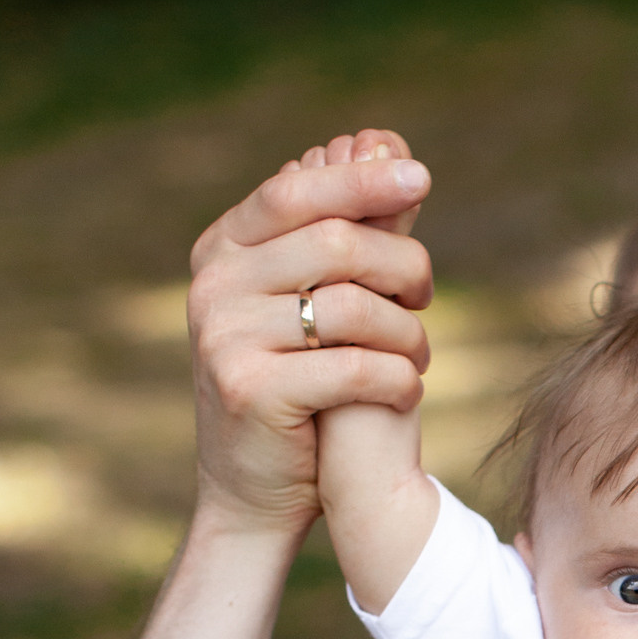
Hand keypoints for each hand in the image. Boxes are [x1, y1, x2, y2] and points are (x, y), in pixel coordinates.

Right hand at [187, 127, 433, 538]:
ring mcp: (224, 338)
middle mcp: (212, 286)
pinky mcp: (250, 391)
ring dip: (408, 333)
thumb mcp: (314, 303)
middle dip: (402, 267)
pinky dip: (398, 378)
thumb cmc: (297, 390)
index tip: (422, 177)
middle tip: (425, 299)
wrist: (253, 493)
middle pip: (336, 243)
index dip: (361, 180)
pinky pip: (356, 366)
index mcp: (221, 251)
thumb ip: (347, 232)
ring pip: (354, 306)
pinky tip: (407, 390)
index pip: (296, 192)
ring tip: (418, 356)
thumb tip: (388, 144)